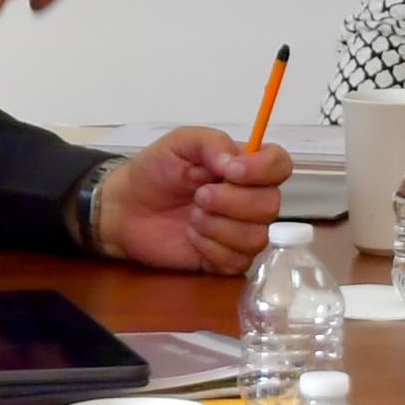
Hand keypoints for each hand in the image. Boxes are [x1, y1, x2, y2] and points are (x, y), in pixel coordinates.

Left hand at [99, 124, 292, 273]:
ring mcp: (240, 232)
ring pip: (256, 237)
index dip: (264, 170)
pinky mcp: (226, 260)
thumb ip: (210, 143)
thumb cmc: (154, 172)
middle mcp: (250, 199)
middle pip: (270, 205)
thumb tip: (236, 163)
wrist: (124, 209)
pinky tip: (192, 238)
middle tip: (198, 197)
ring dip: (219, 227)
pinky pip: (237, 261)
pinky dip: (211, 249)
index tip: (231, 173)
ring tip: (192, 218)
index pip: (280, 165)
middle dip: (231, 202)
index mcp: (245, 167)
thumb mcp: (179, 143)